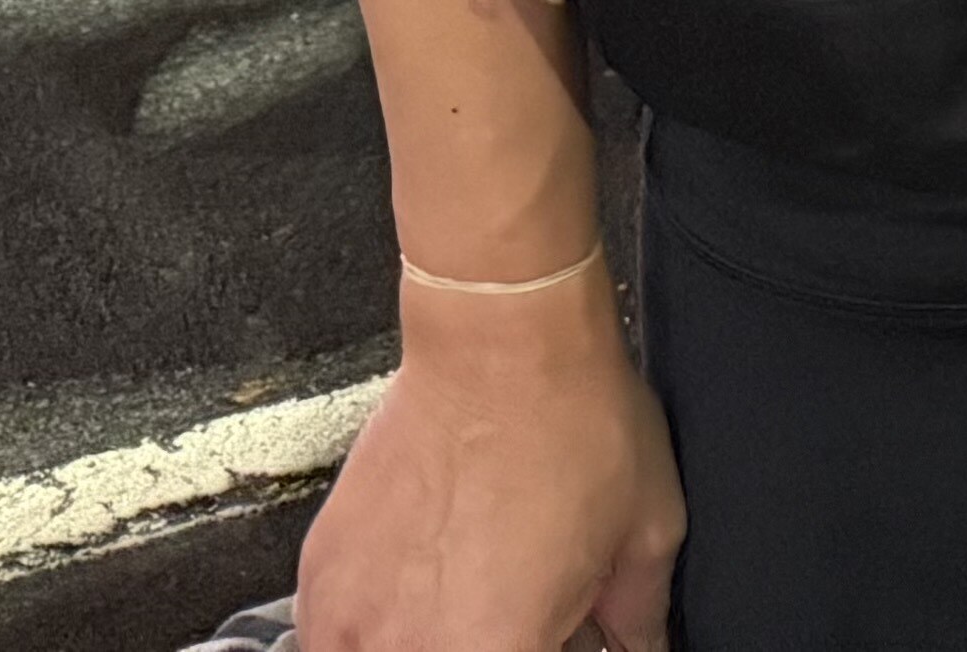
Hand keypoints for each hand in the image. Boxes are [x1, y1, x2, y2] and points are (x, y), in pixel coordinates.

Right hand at [297, 260, 681, 651]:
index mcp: (496, 651)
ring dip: (431, 636)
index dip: (553, 643)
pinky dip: (373, 629)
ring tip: (468, 591)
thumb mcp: (645, 527)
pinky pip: (336, 640)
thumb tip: (638, 645)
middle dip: (498, 636)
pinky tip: (416, 591)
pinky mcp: (321, 583)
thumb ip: (638, 614)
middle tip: (525, 599)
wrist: (500, 346)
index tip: (559, 628)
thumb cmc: (573, 424)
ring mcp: (354, 623)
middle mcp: (413, 649)